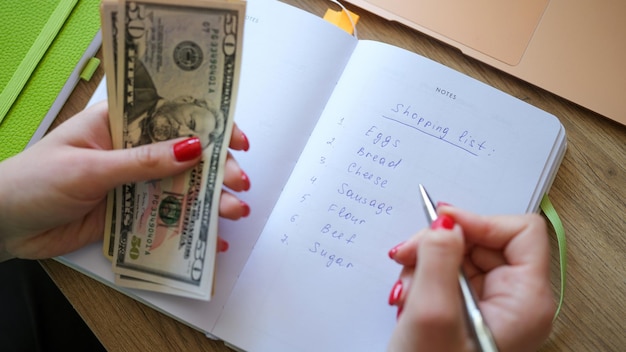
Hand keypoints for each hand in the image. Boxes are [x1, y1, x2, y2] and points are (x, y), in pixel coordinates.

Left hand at [0, 102, 250, 260]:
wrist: (4, 226)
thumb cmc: (32, 181)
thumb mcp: (90, 167)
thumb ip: (142, 162)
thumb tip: (191, 149)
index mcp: (119, 123)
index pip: (173, 113)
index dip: (209, 122)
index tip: (236, 138)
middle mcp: (132, 150)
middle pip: (185, 155)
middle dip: (217, 168)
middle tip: (240, 181)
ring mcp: (134, 182)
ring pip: (181, 187)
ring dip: (210, 199)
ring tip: (235, 211)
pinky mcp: (132, 212)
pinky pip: (167, 216)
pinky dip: (190, 226)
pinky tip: (211, 237)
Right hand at [387, 206, 554, 351]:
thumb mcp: (431, 313)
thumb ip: (438, 259)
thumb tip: (444, 222)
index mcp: (526, 301)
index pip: (520, 231)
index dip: (479, 221)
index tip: (441, 224)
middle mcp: (516, 301)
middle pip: (485, 241)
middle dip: (440, 245)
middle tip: (407, 256)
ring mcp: (492, 307)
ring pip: (462, 256)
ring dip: (426, 264)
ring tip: (406, 289)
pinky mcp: (470, 311)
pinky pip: (449, 275)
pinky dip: (424, 278)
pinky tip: (409, 300)